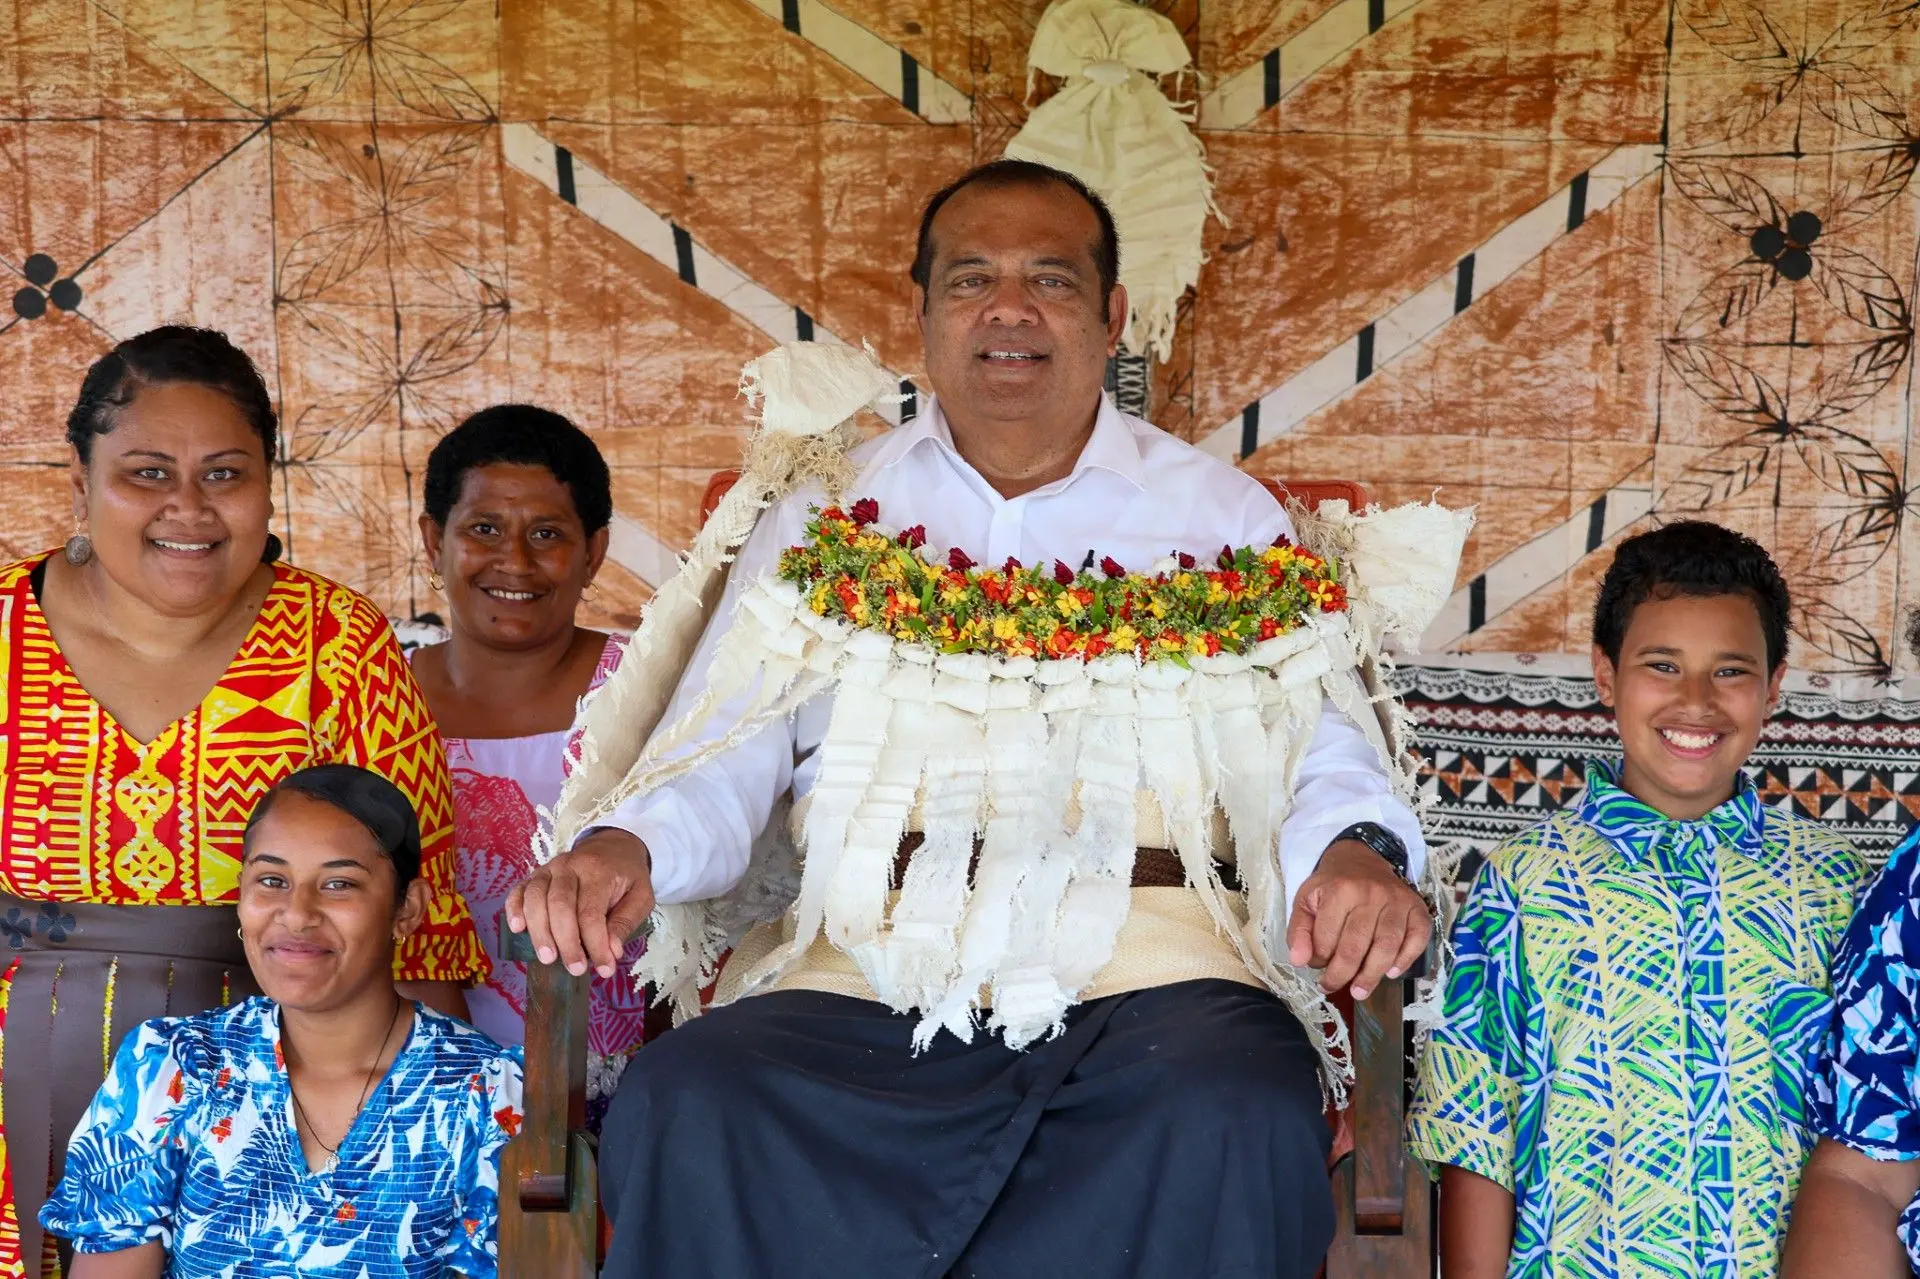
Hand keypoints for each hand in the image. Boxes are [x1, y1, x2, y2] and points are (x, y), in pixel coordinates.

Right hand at [505, 829, 654, 979]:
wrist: (612, 846)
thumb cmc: (626, 876)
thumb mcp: (641, 896)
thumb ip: (626, 922)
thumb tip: (611, 950)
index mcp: (599, 871)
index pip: (591, 911)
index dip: (596, 944)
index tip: (605, 969)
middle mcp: (570, 866)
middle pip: (560, 905)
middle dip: (566, 941)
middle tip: (575, 968)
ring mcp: (549, 869)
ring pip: (535, 898)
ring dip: (539, 931)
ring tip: (547, 958)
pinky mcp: (535, 874)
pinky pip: (519, 890)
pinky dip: (514, 909)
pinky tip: (518, 929)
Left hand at [1285, 839, 1430, 999]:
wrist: (1361, 859)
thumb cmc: (1332, 885)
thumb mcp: (1306, 900)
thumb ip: (1299, 931)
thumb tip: (1299, 962)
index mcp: (1340, 890)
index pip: (1328, 937)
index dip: (1319, 958)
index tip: (1316, 965)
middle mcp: (1371, 894)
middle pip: (1357, 946)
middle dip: (1342, 974)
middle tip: (1332, 987)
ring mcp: (1397, 901)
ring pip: (1387, 946)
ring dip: (1372, 975)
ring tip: (1359, 991)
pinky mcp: (1417, 908)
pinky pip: (1418, 938)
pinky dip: (1406, 959)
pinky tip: (1391, 972)